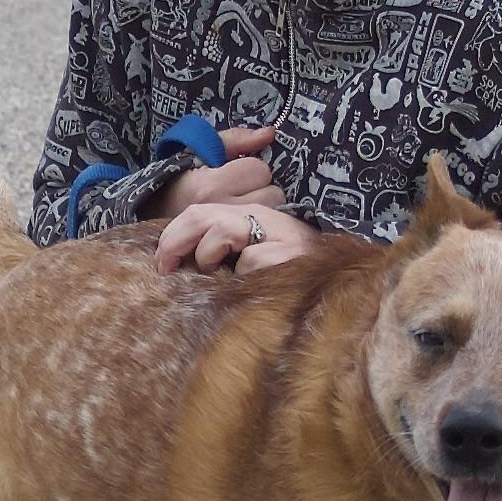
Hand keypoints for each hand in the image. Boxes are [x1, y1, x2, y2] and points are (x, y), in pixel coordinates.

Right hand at [144, 126, 285, 219]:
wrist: (156, 218)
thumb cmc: (181, 181)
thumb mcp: (201, 151)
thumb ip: (236, 140)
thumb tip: (270, 133)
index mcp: (211, 184)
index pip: (258, 170)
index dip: (253, 169)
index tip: (240, 175)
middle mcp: (220, 210)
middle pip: (272, 194)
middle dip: (264, 190)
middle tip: (247, 193)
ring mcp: (227, 232)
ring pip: (272, 215)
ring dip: (266, 209)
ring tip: (248, 207)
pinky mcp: (232, 246)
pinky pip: (264, 233)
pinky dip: (262, 226)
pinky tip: (249, 224)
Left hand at [155, 204, 320, 275]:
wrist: (340, 289)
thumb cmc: (285, 283)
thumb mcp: (251, 261)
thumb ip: (224, 250)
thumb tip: (183, 263)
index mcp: (252, 215)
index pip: (201, 211)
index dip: (174, 235)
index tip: (161, 264)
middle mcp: (264, 217)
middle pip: (203, 214)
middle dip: (176, 241)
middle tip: (166, 269)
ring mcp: (278, 234)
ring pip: (222, 231)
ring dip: (209, 256)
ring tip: (218, 275)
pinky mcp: (288, 254)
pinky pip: (249, 261)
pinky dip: (244, 277)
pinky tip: (255, 287)